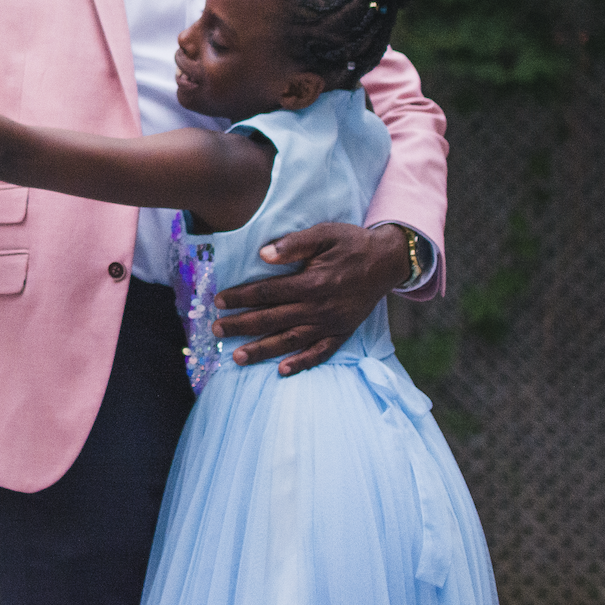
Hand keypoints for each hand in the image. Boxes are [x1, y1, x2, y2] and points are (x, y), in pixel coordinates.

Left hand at [211, 222, 408, 374]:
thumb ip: (294, 244)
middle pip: (273, 319)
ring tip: (237, 358)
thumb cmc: (352, 243)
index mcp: (312, 282)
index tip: (219, 301)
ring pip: (291, 341)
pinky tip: (283, 371)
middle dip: (242, 326)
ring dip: (263, 350)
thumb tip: (263, 254)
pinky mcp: (342, 332)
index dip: (241, 297)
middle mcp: (320, 307)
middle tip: (216, 330)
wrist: (388, 261)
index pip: (268, 292)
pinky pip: (321, 353)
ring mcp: (332, 324)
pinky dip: (302, 363)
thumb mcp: (325, 233)